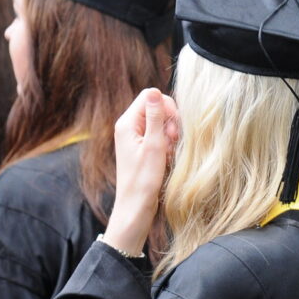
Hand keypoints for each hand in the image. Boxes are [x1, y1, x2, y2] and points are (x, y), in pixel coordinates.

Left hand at [105, 88, 180, 255]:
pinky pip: (159, 136)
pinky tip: (165, 159)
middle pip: (156, 108)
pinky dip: (166, 146)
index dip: (166, 107)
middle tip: (170, 142)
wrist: (135, 208)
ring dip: (169, 136)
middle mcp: (129, 127)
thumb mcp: (153, 146)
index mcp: (127, 123)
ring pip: (160, 123)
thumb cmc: (143, 180)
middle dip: (169, 123)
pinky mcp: (141, 148)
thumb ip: (155, 117)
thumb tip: (154, 90)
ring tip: (166, 154)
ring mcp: (135, 138)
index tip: (170, 128)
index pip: (150, 96)